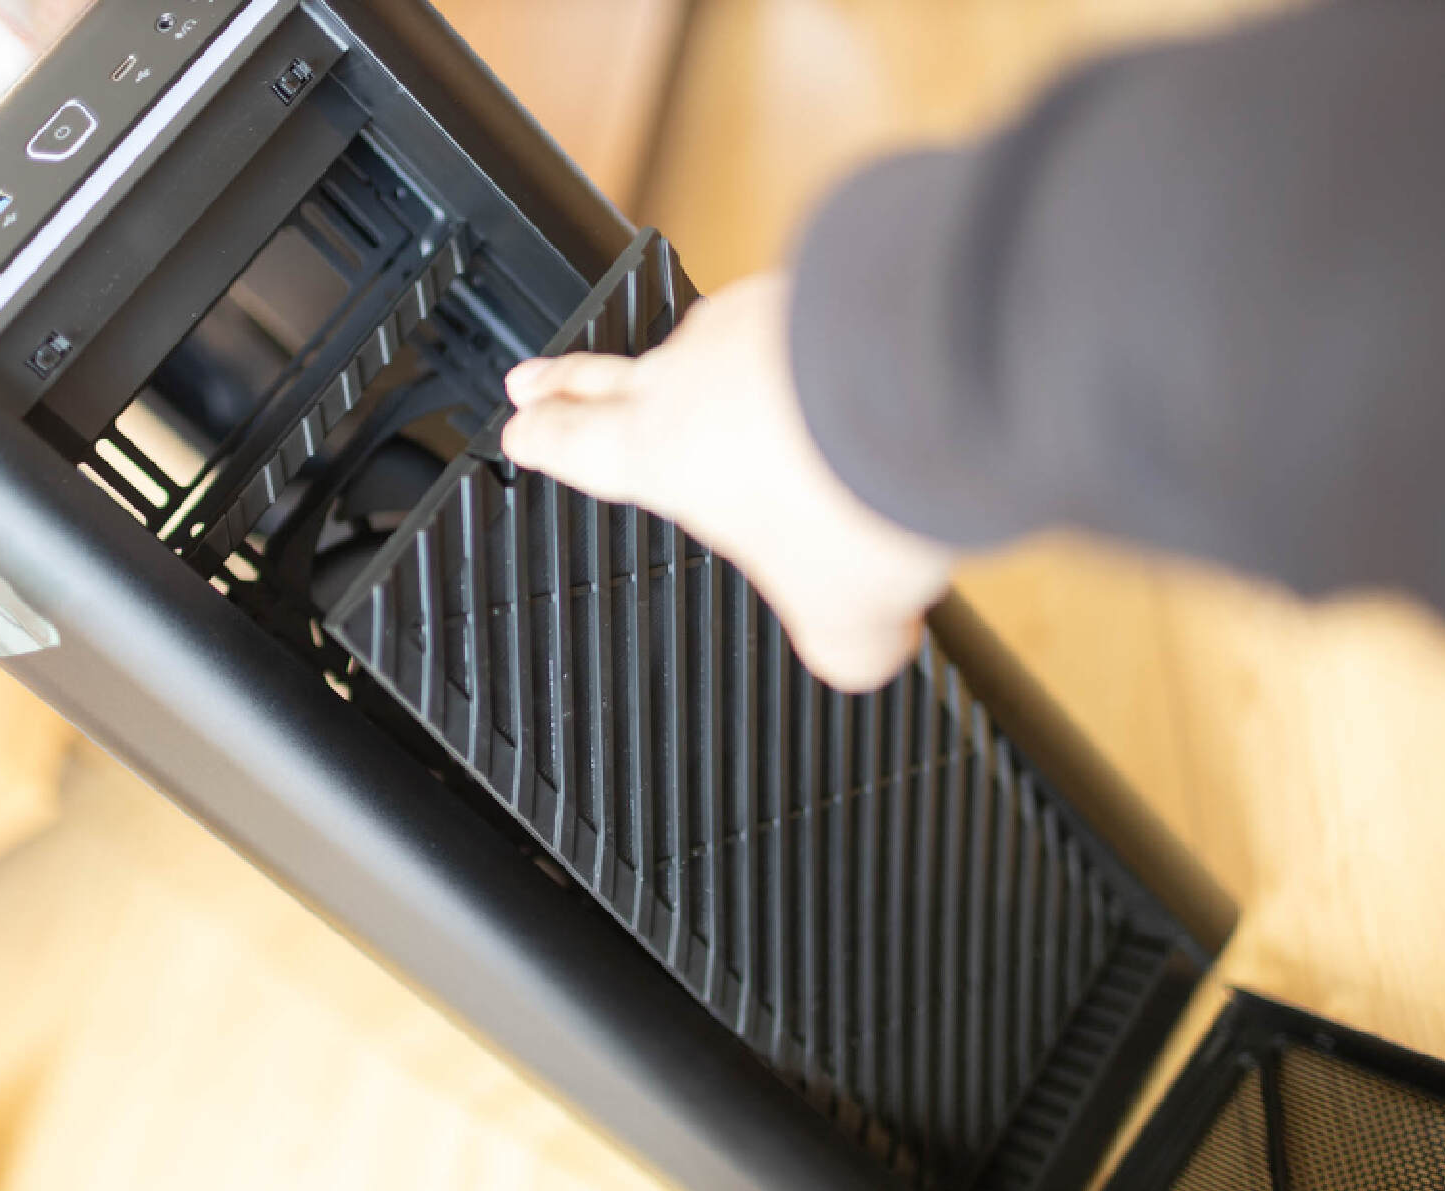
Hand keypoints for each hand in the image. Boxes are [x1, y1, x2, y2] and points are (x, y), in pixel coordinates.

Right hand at [502, 272, 952, 691]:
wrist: (926, 377)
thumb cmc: (852, 487)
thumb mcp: (845, 615)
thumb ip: (843, 643)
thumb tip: (864, 651)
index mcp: (657, 455)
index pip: (574, 445)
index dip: (540, 441)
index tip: (518, 431)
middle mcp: (691, 378)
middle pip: (607, 375)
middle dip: (565, 383)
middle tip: (533, 383)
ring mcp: (753, 322)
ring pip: (713, 344)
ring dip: (711, 365)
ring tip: (722, 384)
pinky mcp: (823, 285)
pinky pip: (800, 318)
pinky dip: (808, 342)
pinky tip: (839, 365)